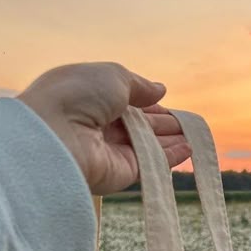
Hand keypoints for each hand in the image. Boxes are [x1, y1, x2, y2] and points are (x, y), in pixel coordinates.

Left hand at [17, 62, 189, 195]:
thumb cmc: (76, 96)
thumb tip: (160, 90)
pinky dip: (170, 157)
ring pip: (147, 145)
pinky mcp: (121, 174)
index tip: (166, 103)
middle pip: (138, 126)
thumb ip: (139, 85)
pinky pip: (150, 164)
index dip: (147, 102)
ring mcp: (110, 152)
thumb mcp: (112, 76)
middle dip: (163, 123)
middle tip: (187, 121)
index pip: (125, 102)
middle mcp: (99, 127)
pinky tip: (189, 149)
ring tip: (195, 133)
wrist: (55, 136)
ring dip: (171, 139)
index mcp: (90, 99)